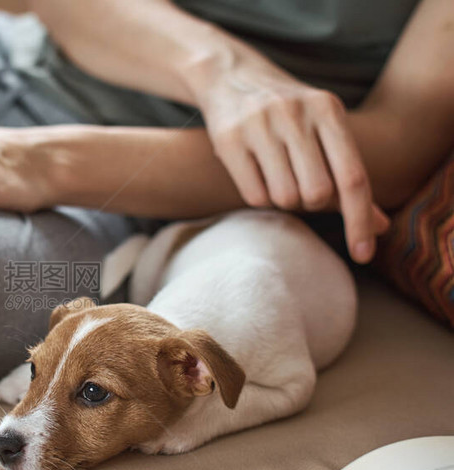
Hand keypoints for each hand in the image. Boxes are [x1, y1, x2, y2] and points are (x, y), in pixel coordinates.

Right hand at [190, 53, 389, 262]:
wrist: (230, 75)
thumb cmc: (288, 116)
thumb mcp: (324, 131)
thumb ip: (349, 176)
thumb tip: (380, 226)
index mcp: (327, 109)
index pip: (353, 177)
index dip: (360, 219)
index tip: (363, 254)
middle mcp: (295, 113)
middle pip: (317, 193)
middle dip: (311, 203)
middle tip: (301, 185)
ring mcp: (259, 124)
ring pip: (285, 197)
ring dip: (284, 200)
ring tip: (277, 177)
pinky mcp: (228, 139)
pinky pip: (255, 196)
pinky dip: (260, 197)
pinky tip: (255, 176)